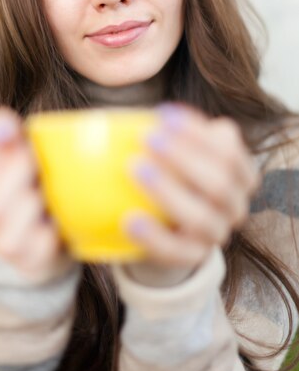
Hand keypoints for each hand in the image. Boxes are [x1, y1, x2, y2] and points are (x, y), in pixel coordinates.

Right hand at [0, 105, 74, 284]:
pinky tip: (57, 215)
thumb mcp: (9, 153)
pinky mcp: (29, 263)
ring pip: (9, 235)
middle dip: (20, 178)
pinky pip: (40, 248)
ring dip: (34, 206)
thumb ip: (1, 133)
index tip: (19, 146)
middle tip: (38, 162)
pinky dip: (53, 229)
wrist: (43, 230)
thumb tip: (1, 123)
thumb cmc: (23, 181)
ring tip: (46, 191)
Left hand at [122, 103, 261, 282]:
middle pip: (219, 182)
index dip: (198, 132)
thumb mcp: (180, 152)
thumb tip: (152, 114)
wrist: (165, 227)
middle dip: (183, 156)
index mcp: (240, 174)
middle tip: (146, 138)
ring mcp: (217, 234)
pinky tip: (129, 220)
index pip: (229, 150)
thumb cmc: (173, 175)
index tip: (162, 113)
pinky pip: (177, 250)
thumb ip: (178, 132)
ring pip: (202, 217)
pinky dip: (154, 236)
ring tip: (134, 168)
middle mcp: (235, 205)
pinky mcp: (192, 257)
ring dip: (168, 191)